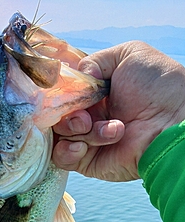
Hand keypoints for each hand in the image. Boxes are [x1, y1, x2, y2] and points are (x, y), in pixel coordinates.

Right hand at [52, 41, 184, 180]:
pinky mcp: (87, 162)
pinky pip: (61, 158)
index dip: (60, 92)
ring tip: (108, 129)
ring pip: (58, 134)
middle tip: (86, 116)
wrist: (171, 123)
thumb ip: (94, 61)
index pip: (63, 92)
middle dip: (67, 113)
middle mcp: (89, 115)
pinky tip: (83, 146)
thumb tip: (74, 80)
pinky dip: (68, 150)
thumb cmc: (157, 87)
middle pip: (56, 114)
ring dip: (75, 129)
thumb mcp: (128, 55)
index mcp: (95, 93)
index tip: (65, 92)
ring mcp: (87, 139)